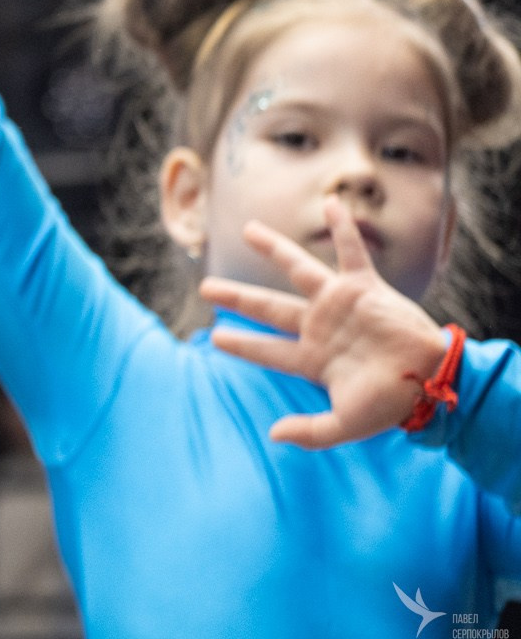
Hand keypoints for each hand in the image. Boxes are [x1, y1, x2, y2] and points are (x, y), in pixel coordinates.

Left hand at [199, 201, 453, 448]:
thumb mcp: (346, 424)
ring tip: (247, 229)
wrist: (432, 381)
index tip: (215, 339)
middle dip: (237, 298)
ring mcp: (339, 305)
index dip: (242, 344)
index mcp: (312, 359)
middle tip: (206, 287)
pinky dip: (342, 228)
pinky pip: (351, 252)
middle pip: (268, 308)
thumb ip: (310, 432)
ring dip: (273, 249)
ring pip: (298, 270)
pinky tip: (330, 203)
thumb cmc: (392, 404)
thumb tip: (273, 434)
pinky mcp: (364, 288)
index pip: (267, 350)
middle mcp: (319, 327)